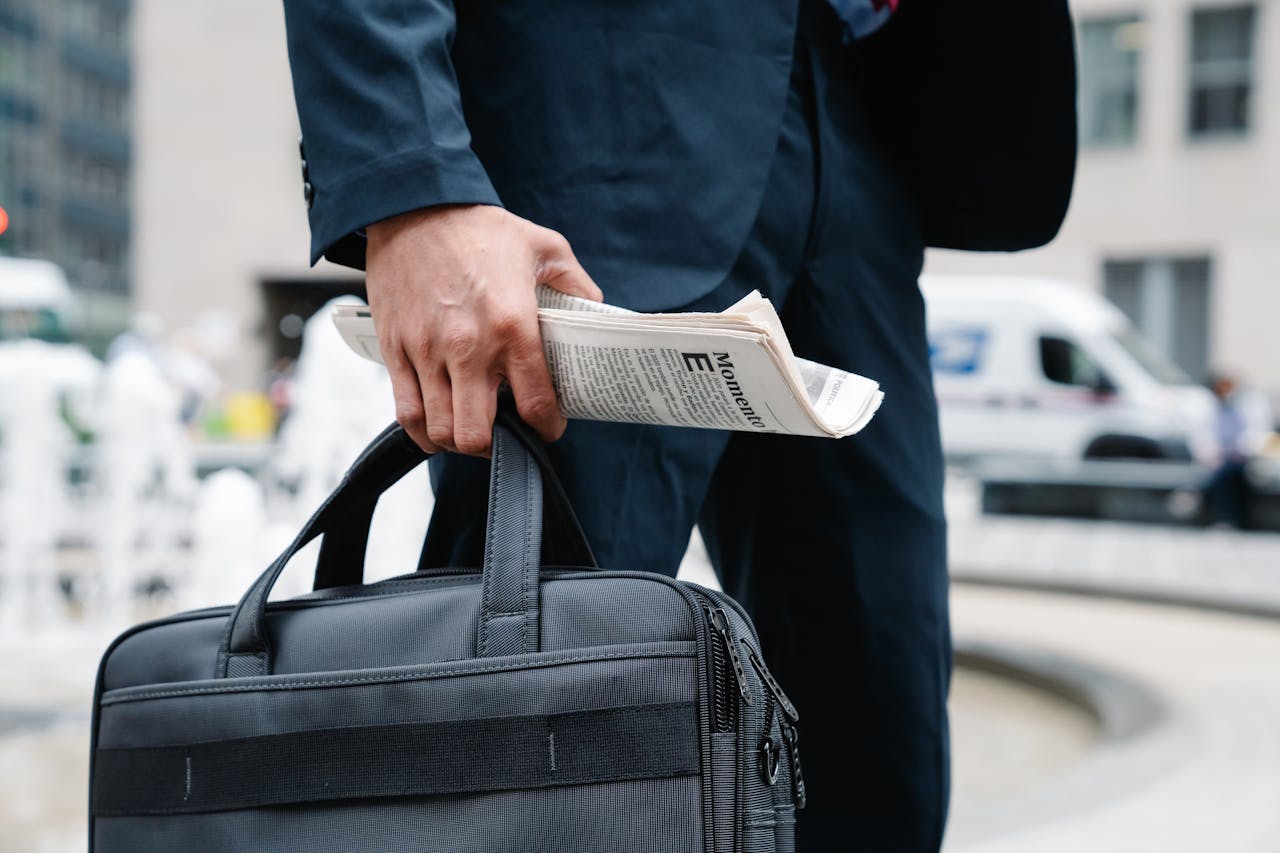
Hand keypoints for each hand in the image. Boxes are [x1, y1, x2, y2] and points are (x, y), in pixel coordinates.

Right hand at [365, 204, 601, 454]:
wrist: (413, 205)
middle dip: (499, 446)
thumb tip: (595, 313)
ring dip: (460, 442)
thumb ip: (577, 284)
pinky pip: (406, 413)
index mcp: (513, 326)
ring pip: (440, 432)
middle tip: (508, 434)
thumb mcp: (545, 246)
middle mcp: (469, 348)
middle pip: (478, 435)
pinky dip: (423, 432)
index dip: (548, 428)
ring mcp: (427, 353)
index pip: (536, 404)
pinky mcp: (396, 350)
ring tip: (474, 430)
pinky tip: (438, 428)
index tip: (550, 426)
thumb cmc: (478, 227)